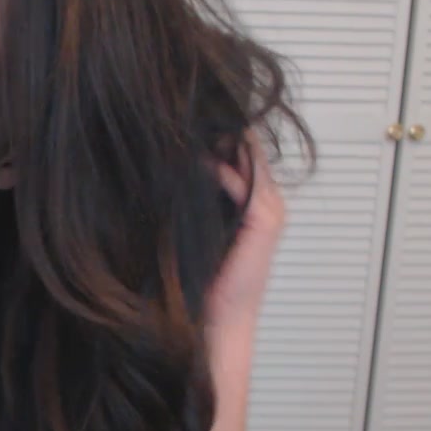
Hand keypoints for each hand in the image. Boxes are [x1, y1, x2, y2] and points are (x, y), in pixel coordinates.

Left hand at [203, 129, 286, 388]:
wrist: (214, 319)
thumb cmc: (199, 278)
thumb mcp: (189, 226)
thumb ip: (188, 194)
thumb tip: (161, 159)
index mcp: (248, 198)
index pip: (237, 146)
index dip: (211, 129)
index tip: (180, 115)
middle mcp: (263, 198)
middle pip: (245, 144)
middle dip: (214, 128)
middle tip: (182, 111)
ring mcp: (269, 207)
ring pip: (248, 155)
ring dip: (219, 141)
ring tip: (186, 126)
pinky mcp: (266, 219)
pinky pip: (246, 180)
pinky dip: (222, 168)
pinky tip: (196, 160)